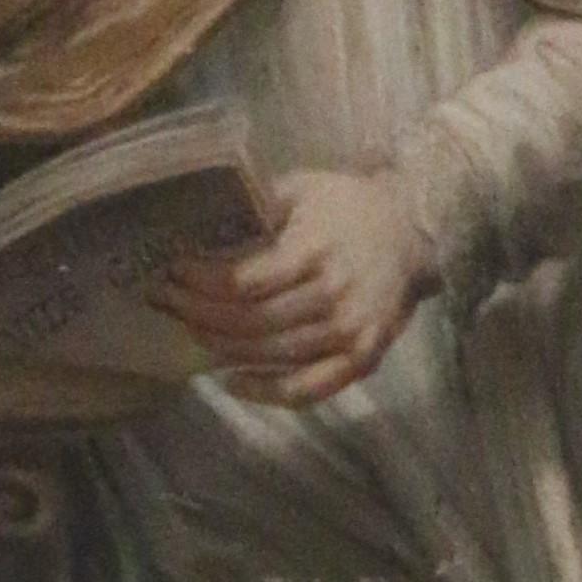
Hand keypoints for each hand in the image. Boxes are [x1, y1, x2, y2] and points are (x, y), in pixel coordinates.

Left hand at [157, 164, 434, 407]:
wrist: (414, 230)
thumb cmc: (348, 206)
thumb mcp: (303, 188)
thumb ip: (256, 204)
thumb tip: (195, 219)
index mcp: (315, 250)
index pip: (242, 282)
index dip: (199, 284)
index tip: (171, 272)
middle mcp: (333, 295)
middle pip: (249, 322)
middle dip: (197, 315)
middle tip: (166, 303)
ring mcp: (350, 332)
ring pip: (269, 355)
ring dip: (221, 348)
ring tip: (189, 330)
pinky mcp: (363, 358)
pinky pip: (307, 389)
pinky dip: (265, 392)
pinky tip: (231, 381)